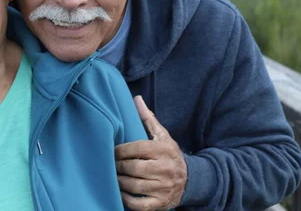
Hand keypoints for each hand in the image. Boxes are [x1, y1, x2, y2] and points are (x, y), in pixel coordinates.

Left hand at [115, 96, 186, 210]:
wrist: (190, 180)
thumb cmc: (169, 154)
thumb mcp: (162, 136)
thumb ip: (148, 119)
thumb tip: (136, 99)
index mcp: (164, 150)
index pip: (137, 149)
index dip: (121, 150)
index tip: (112, 151)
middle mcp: (165, 169)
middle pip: (134, 168)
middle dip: (118, 166)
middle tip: (109, 164)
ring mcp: (163, 188)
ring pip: (134, 185)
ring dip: (119, 181)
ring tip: (113, 175)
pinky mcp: (160, 203)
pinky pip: (139, 204)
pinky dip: (126, 199)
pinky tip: (120, 192)